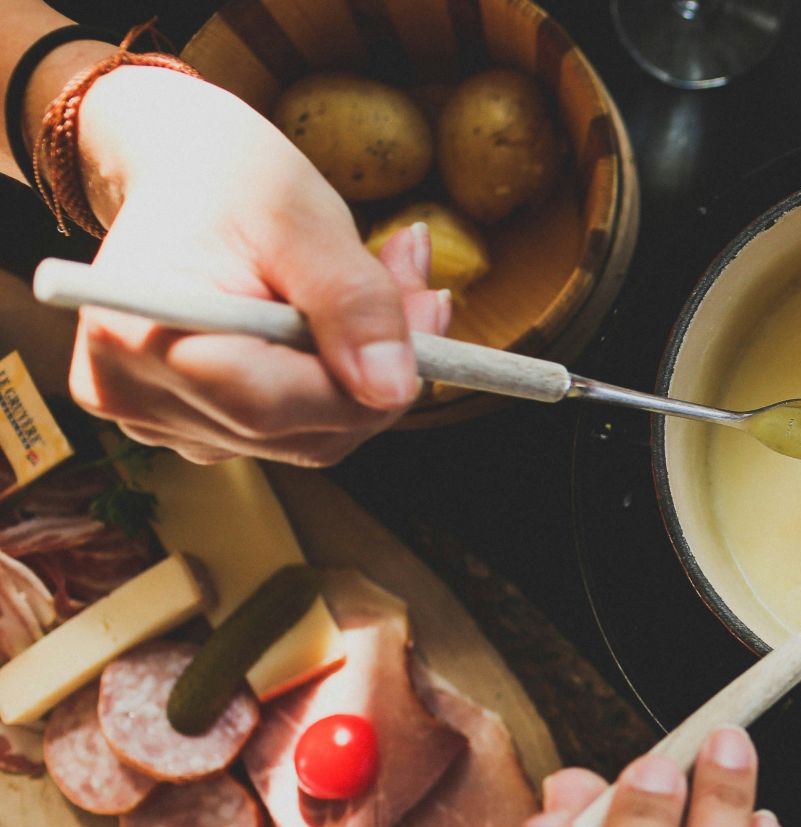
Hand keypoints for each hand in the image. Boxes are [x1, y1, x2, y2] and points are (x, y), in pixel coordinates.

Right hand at [65, 66, 444, 465]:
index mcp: (134, 337)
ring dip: (368, 374)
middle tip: (421, 285)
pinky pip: (297, 430)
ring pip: (312, 437)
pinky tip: (347, 322)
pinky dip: (340, 382)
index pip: (269, 405)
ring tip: (389, 283)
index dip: (363, 378)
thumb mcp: (302, 219)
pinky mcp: (195, 428)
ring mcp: (161, 423)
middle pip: (300, 431)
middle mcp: (135, 397)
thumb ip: (353, 303)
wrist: (183, 176)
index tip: (427, 308)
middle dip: (379, 369)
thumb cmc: (230, 181)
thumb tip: (392, 390)